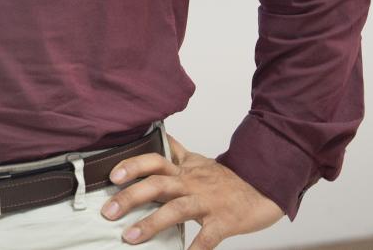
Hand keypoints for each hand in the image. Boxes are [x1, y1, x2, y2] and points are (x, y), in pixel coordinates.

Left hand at [100, 133, 283, 248]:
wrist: (264, 189)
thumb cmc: (226, 179)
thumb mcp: (197, 161)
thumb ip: (174, 152)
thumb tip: (154, 134)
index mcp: (184, 170)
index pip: (154, 160)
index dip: (132, 165)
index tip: (111, 176)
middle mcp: (192, 183)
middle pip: (158, 184)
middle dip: (130, 197)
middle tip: (108, 211)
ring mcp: (208, 202)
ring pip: (176, 209)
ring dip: (151, 223)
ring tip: (129, 237)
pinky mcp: (225, 221)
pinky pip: (208, 237)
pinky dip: (195, 249)